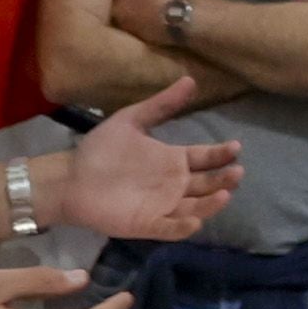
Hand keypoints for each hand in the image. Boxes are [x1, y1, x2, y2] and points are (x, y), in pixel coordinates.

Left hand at [59, 76, 243, 241]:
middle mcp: (172, 185)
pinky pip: (170, 228)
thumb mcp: (132, 120)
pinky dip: (184, 227)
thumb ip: (162, 104)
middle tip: (237, 173)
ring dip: (211, 204)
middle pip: (206, 184)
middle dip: (224, 179)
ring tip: (224, 194)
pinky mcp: (147, 224)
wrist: (71, 177)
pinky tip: (195, 219)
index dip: (221, 155)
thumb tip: (191, 80)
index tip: (236, 147)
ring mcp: (162, 206)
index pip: (204, 159)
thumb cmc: (101, 150)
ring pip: (196, 207)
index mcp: (172, 161)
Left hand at [108, 0, 191, 47]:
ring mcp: (128, 27)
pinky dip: (141, 31)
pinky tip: (150, 30)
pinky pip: (136, 34)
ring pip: (125, 22)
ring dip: (131, 20)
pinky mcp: (139, 40)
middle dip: (123, 7)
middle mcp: (119, 10)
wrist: (179, 16)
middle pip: (117, 8)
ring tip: (143, 19)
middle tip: (136, 6)